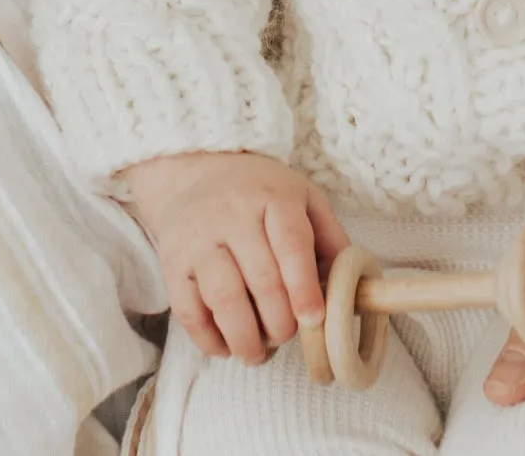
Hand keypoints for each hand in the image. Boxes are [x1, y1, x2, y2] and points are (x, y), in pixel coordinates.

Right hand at [117, 151, 346, 364]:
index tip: (314, 319)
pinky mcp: (172, 262)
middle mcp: (231, 214)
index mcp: (272, 195)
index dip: (304, 287)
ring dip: (246, 339)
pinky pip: (189, 311)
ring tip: (259, 352)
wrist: (194, 171)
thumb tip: (351, 290)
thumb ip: (331, 239)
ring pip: (223, 299)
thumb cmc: (259, 193)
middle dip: (281, 323)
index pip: (291, 244)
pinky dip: (210, 340)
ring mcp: (197, 238)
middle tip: (287, 336)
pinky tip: (227, 345)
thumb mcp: (303, 198)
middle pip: (261, 279)